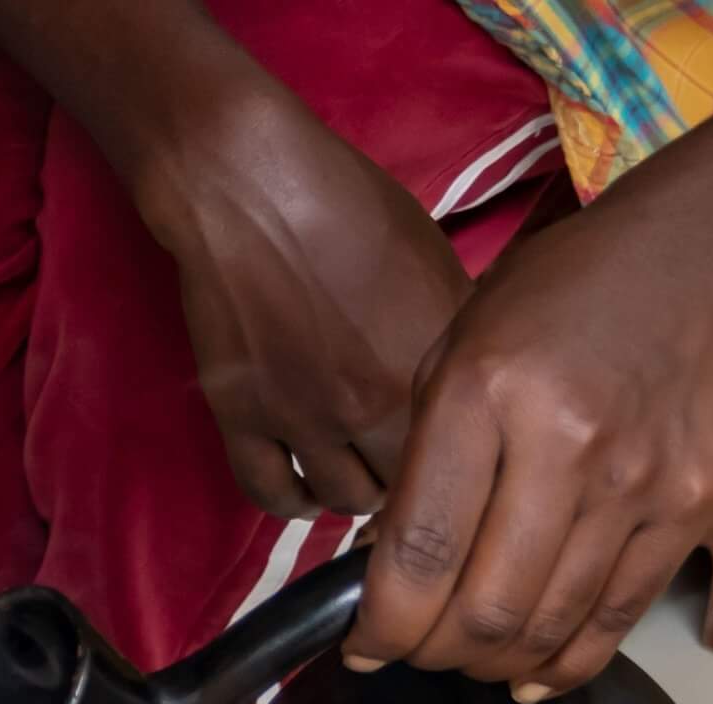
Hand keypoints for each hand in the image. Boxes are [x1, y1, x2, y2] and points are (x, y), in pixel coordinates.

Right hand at [143, 91, 472, 519]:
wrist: (253, 193)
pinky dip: (290, 502)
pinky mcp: (243, 421)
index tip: (458, 461)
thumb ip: (453, 336)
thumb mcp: (434, 262)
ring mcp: (301, 420)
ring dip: (353, 497)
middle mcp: (370, 406)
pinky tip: (303, 493)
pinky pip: (269, 493)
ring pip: (337, 500)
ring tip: (358, 481)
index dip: (463, 464)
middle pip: (403, 488)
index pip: (464, 454)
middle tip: (406, 473)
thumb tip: (469, 383)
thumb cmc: (353, 209)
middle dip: (410, 487)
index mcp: (429, 365)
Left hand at [348, 114, 712, 696]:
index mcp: (490, 396)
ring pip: (553, 629)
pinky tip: (537, 677)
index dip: (382, 628)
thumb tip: (387, 572)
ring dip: (496, 665)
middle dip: (434, 656)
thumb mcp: (456, 353)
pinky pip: (627, 616)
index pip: (420, 557)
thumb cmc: (559, 296)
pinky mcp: (702, 503)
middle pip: (487, 612)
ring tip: (469, 654)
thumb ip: (419, 463)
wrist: (701, 247)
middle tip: (417, 650)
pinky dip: (573, 664)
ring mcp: (648, 480)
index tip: (362, 646)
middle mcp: (574, 446)